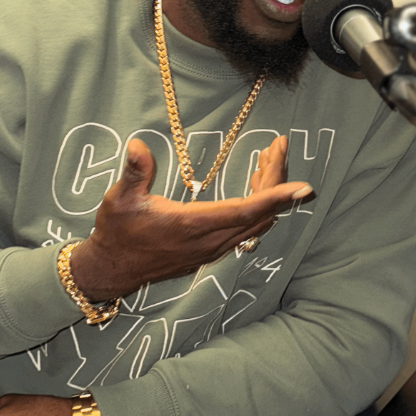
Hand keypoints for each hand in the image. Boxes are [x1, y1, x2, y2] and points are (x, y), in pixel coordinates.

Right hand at [71, 135, 310, 301]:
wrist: (112, 269)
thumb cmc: (116, 231)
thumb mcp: (119, 199)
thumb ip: (134, 173)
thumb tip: (137, 146)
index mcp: (192, 225)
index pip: (245, 211)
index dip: (276, 198)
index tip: (303, 187)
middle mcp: (210, 241)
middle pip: (259, 213)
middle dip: (276, 179)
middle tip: (278, 146)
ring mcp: (213, 249)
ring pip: (256, 222)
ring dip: (268, 192)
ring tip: (268, 157)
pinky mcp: (212, 251)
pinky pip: (247, 228)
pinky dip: (258, 205)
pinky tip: (255, 184)